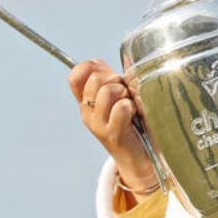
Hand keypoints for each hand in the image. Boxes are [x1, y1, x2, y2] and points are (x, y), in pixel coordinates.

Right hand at [68, 59, 159, 192]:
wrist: (141, 159)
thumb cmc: (133, 124)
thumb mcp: (119, 97)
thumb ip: (111, 78)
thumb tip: (107, 59)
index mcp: (86, 101)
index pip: (75, 75)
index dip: (92, 68)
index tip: (109, 76)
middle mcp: (88, 112)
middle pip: (95, 79)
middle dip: (116, 80)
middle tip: (126, 95)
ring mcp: (98, 124)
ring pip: (107, 91)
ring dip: (125, 94)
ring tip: (131, 106)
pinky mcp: (113, 134)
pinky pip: (121, 108)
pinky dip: (132, 107)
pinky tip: (135, 116)